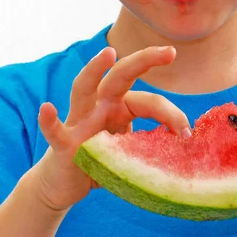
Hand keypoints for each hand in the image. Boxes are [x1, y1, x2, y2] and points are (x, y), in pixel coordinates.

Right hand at [33, 46, 189, 210]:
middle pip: (120, 76)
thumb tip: (187, 149)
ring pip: (84, 89)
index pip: (149, 101)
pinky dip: (49, 120)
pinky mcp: (63, 144)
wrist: (64, 185)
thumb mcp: (133, 155)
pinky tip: (48, 108)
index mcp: (121, 109)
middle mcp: (100, 108)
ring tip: (108, 53)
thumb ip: (154, 148)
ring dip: (94, 70)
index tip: (188, 133)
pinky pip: (55, 130)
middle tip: (170, 51)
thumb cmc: (101, 165)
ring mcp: (79, 122)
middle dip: (144, 60)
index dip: (171, 114)